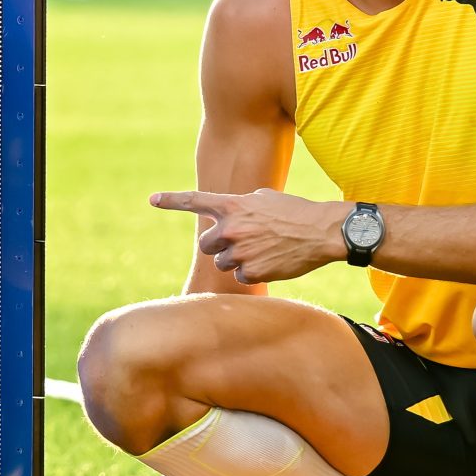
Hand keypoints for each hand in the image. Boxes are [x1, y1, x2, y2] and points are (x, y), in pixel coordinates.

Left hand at [151, 188, 349, 285]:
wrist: (323, 231)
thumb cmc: (295, 212)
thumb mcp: (264, 198)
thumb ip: (240, 206)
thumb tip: (230, 215)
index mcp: (232, 206)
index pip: (194, 201)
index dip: (171, 200)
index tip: (152, 200)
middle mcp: (230, 229)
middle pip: (206, 245)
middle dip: (219, 246)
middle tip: (241, 242)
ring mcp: (239, 252)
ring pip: (223, 263)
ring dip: (237, 260)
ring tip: (263, 250)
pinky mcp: (252, 272)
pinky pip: (241, 277)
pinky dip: (253, 273)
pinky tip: (272, 261)